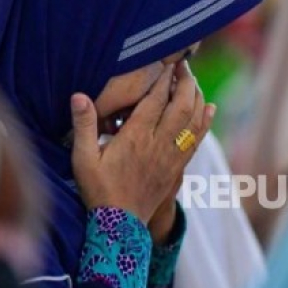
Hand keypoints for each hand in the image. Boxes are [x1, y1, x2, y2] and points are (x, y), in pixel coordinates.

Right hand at [70, 61, 214, 223]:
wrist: (120, 226)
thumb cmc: (98, 189)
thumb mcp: (82, 158)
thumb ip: (83, 125)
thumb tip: (79, 96)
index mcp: (135, 137)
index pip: (155, 101)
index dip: (163, 79)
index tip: (167, 62)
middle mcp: (158, 144)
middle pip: (181, 106)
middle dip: (185, 83)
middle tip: (183, 65)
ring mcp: (171, 157)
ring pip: (193, 121)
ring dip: (197, 98)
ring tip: (194, 81)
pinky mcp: (178, 168)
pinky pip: (197, 140)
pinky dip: (205, 121)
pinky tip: (209, 108)